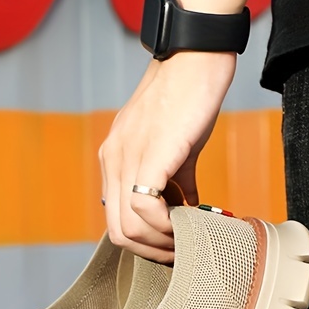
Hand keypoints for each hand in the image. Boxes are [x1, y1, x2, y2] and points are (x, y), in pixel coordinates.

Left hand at [100, 51, 235, 262]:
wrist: (195, 56)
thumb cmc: (190, 98)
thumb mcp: (178, 146)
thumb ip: (177, 179)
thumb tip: (188, 207)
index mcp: (116, 159)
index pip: (116, 220)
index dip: (144, 242)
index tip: (172, 245)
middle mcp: (113, 160)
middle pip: (118, 233)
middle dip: (151, 251)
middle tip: (180, 251)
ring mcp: (126, 157)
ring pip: (128, 227)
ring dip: (161, 243)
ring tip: (186, 238)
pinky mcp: (148, 154)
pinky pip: (145, 208)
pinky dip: (166, 225)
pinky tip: (186, 220)